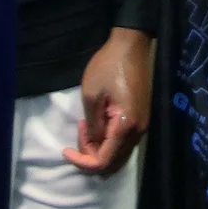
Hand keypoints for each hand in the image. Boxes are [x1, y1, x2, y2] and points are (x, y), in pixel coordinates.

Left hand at [65, 27, 151, 174]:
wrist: (131, 45)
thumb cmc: (108, 66)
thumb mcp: (91, 96)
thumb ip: (93, 126)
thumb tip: (94, 145)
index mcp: (125, 127)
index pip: (103, 161)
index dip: (82, 162)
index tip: (65, 150)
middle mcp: (138, 132)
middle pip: (113, 163)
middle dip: (90, 156)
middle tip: (79, 133)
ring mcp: (142, 126)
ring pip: (119, 154)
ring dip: (99, 148)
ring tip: (86, 126)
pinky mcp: (141, 119)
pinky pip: (123, 143)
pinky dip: (108, 141)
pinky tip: (98, 123)